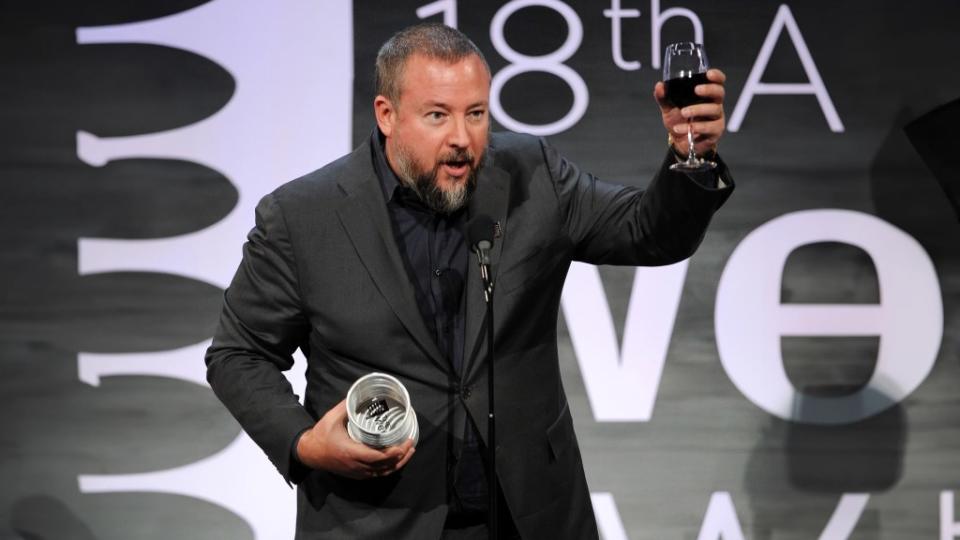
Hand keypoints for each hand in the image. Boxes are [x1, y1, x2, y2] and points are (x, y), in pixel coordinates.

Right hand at [296, 399, 415, 479]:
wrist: (309, 453)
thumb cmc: (320, 435)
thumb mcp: (332, 418)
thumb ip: (346, 405)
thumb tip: (357, 393)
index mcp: (351, 452)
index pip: (378, 457)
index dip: (394, 453)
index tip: (405, 443)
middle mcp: (355, 465)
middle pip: (384, 467)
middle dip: (401, 458)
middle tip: (410, 445)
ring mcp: (356, 472)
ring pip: (381, 473)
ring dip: (396, 465)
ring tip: (407, 453)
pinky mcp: (355, 474)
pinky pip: (375, 475)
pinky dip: (387, 469)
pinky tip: (394, 460)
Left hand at [654, 68, 725, 156]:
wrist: (679, 143)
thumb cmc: (678, 121)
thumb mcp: (668, 108)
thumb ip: (664, 97)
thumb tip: (659, 85)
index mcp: (705, 95)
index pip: (717, 82)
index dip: (716, 76)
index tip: (708, 74)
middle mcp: (714, 104)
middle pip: (719, 92)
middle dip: (709, 90)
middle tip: (696, 90)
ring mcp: (717, 118)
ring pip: (714, 109)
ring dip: (698, 109)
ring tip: (683, 113)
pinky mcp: (716, 131)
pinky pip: (709, 127)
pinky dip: (696, 127)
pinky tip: (683, 128)